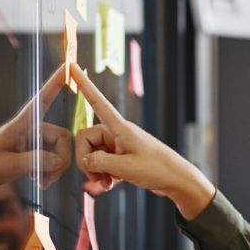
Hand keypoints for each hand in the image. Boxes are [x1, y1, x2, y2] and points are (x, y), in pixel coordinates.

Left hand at [0, 65, 71, 206]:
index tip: (68, 67)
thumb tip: (60, 160)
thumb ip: (37, 160)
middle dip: (61, 160)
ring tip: (42, 182)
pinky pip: (52, 159)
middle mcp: (30, 129)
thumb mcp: (9, 164)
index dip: (55, 83)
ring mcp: (32, 142)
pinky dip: (50, 171)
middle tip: (50, 179)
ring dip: (55, 169)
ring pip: (58, 152)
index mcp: (21, 124)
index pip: (42, 100)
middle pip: (62, 138)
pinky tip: (39, 180)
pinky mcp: (32, 153)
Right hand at [70, 64, 215, 217]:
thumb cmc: (158, 170)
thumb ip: (99, 163)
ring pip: (93, 153)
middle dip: (87, 161)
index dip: (83, 85)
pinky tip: (112, 183)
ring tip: (107, 184)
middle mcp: (117, 132)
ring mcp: (119, 143)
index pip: (97, 101)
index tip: (71, 65)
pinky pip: (103, 160)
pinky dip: (104, 173)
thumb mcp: (125, 169)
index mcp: (120, 127)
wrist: (178, 181)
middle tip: (97, 179)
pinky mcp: (122, 154)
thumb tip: (84, 161)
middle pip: (86, 139)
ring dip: (96, 170)